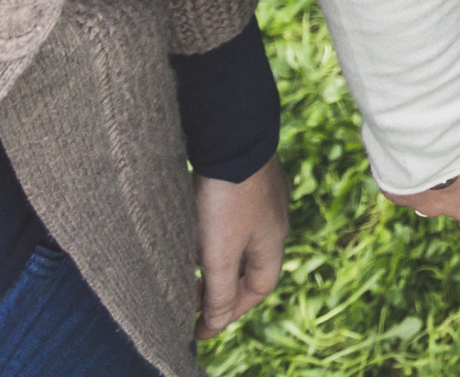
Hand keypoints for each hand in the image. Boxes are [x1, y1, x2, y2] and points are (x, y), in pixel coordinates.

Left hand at [193, 158, 289, 336]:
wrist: (232, 134)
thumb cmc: (229, 197)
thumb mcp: (220, 254)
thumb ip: (219, 291)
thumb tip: (215, 325)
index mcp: (273, 242)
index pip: (258, 288)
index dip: (232, 309)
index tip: (204, 323)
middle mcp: (273, 220)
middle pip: (249, 264)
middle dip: (222, 284)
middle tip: (191, 298)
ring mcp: (262, 195)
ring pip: (239, 238)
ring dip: (215, 255)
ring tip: (186, 263)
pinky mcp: (246, 176)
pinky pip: (231, 214)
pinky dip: (212, 228)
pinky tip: (192, 223)